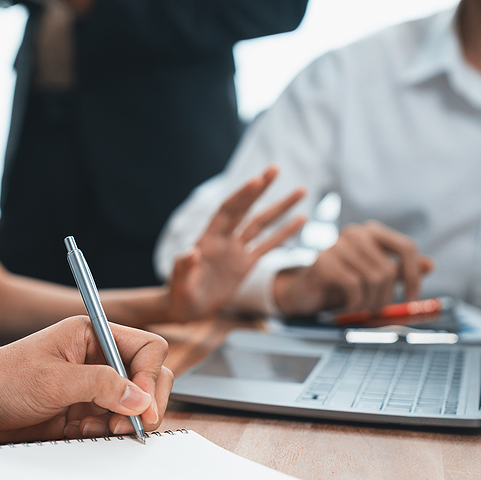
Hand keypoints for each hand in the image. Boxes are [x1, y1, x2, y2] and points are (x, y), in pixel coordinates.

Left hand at [0, 316, 171, 443]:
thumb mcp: (52, 380)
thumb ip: (100, 386)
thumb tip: (140, 400)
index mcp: (93, 335)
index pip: (147, 348)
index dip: (149, 378)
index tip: (139, 405)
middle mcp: (97, 358)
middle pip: (146, 379)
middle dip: (142, 405)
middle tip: (126, 426)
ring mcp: (90, 387)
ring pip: (132, 407)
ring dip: (121, 423)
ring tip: (93, 431)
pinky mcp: (81, 413)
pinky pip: (111, 425)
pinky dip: (104, 435)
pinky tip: (80, 435)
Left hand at [165, 166, 306, 320]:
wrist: (185, 309)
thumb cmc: (180, 296)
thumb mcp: (180, 284)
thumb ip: (184, 267)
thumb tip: (190, 252)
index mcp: (208, 240)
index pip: (228, 212)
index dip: (241, 196)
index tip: (257, 180)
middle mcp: (224, 239)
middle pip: (245, 209)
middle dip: (260, 189)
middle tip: (275, 168)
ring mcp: (236, 250)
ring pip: (261, 223)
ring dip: (280, 207)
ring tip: (301, 190)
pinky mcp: (245, 264)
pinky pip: (268, 245)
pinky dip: (284, 233)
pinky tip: (301, 219)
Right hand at [273, 220, 434, 315]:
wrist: (303, 293)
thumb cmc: (340, 284)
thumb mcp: (372, 278)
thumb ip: (399, 271)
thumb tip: (429, 264)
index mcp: (370, 232)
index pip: (406, 247)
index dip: (413, 275)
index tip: (411, 297)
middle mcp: (355, 233)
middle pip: (388, 269)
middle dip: (386, 297)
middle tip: (377, 311)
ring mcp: (337, 245)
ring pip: (373, 278)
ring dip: (371, 303)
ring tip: (362, 311)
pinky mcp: (323, 262)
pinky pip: (354, 286)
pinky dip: (355, 304)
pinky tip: (349, 308)